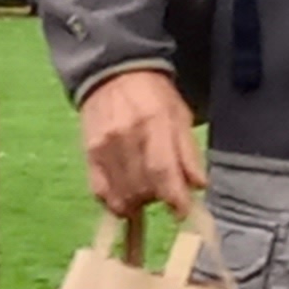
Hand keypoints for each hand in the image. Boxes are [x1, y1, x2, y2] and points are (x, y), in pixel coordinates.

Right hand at [79, 66, 202, 220]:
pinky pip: (99, 192)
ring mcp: (103, 147)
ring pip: (121, 196)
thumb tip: (199, 186)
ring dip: (137, 204)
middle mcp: (126, 137)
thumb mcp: (180, 116)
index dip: (174, 199)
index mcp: (155, 124)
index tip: (181, 213)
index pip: (163, 171)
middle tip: (164, 194)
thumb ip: (189, 153)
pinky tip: (125, 198)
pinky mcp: (88, 154)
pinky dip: (114, 202)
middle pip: (141, 189)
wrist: (112, 74)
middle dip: (156, 200)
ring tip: (146, 193)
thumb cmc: (154, 96)